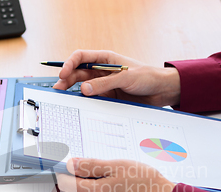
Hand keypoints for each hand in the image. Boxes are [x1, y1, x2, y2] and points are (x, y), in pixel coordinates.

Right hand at [53, 50, 180, 106]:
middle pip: (78, 73)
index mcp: (105, 59)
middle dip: (67, 79)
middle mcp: (102, 70)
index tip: (63, 74)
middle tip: (59, 89)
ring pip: (83, 86)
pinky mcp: (108, 96)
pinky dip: (84, 101)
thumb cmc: (147, 77)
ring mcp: (104, 84)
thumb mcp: (125, 78)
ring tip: (64, 96)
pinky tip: (78, 104)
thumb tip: (84, 89)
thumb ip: (104, 83)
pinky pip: (92, 98)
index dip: (69, 64)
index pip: (81, 57)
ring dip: (73, 90)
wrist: (162, 91)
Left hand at [56, 158, 175, 191]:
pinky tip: (121, 186)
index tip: (70, 163)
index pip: (65, 183)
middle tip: (104, 167)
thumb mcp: (116, 166)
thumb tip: (71, 164)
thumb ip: (90, 166)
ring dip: (96, 184)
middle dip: (85, 176)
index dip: (65, 171)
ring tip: (117, 176)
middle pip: (78, 189)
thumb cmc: (145, 182)